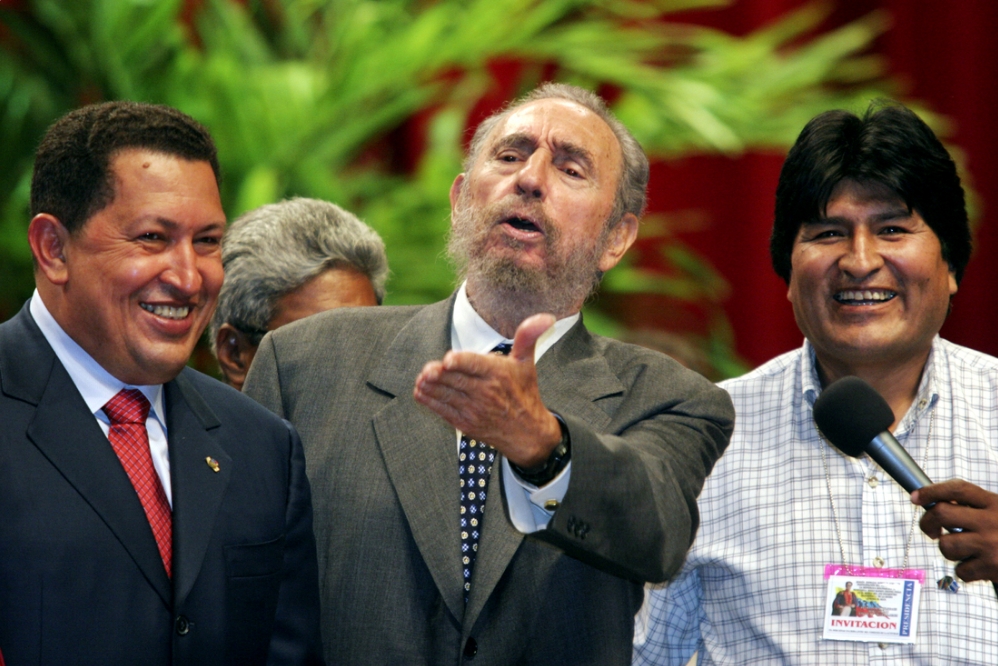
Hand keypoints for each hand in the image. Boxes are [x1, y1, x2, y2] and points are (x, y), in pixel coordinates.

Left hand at [413, 313, 561, 467]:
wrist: (528, 433)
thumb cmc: (525, 392)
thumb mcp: (527, 362)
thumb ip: (527, 336)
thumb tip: (546, 317)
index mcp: (498, 373)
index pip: (475, 365)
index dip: (460, 362)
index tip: (447, 360)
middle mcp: (485, 392)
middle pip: (455, 379)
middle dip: (437, 374)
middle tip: (427, 369)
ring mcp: (474, 409)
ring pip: (446, 394)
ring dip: (429, 386)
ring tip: (421, 378)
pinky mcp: (465, 423)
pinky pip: (443, 410)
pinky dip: (429, 401)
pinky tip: (420, 391)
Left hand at [912, 479, 997, 581]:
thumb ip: (976, 505)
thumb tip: (936, 504)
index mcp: (995, 503)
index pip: (957, 488)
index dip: (932, 491)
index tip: (916, 497)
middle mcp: (991, 521)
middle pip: (941, 514)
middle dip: (927, 522)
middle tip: (930, 529)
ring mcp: (990, 545)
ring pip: (946, 545)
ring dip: (948, 549)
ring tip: (962, 550)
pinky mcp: (992, 568)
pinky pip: (960, 570)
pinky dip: (965, 571)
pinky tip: (978, 566)